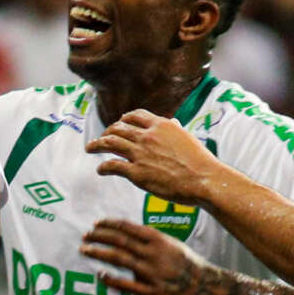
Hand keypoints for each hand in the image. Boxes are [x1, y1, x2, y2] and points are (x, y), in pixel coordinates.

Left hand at [81, 218, 237, 294]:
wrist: (207, 286)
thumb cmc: (188, 264)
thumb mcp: (172, 245)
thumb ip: (151, 241)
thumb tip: (130, 237)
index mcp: (159, 240)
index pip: (128, 227)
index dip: (109, 224)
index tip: (95, 224)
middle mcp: (154, 253)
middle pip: (120, 241)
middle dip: (99, 237)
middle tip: (85, 236)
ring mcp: (153, 273)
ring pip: (120, 259)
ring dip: (99, 253)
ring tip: (85, 250)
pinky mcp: (153, 292)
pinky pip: (128, 285)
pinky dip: (111, 279)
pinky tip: (100, 275)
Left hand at [86, 108, 217, 204]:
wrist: (203, 179)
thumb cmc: (200, 161)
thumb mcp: (187, 138)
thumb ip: (175, 130)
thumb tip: (173, 123)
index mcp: (161, 125)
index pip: (135, 115)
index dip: (124, 119)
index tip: (119, 123)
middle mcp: (147, 136)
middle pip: (118, 128)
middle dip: (107, 132)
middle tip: (101, 138)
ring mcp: (140, 154)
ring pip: (110, 143)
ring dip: (97, 145)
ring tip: (90, 148)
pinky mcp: (137, 173)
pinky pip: (113, 166)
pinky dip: (103, 167)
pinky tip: (100, 170)